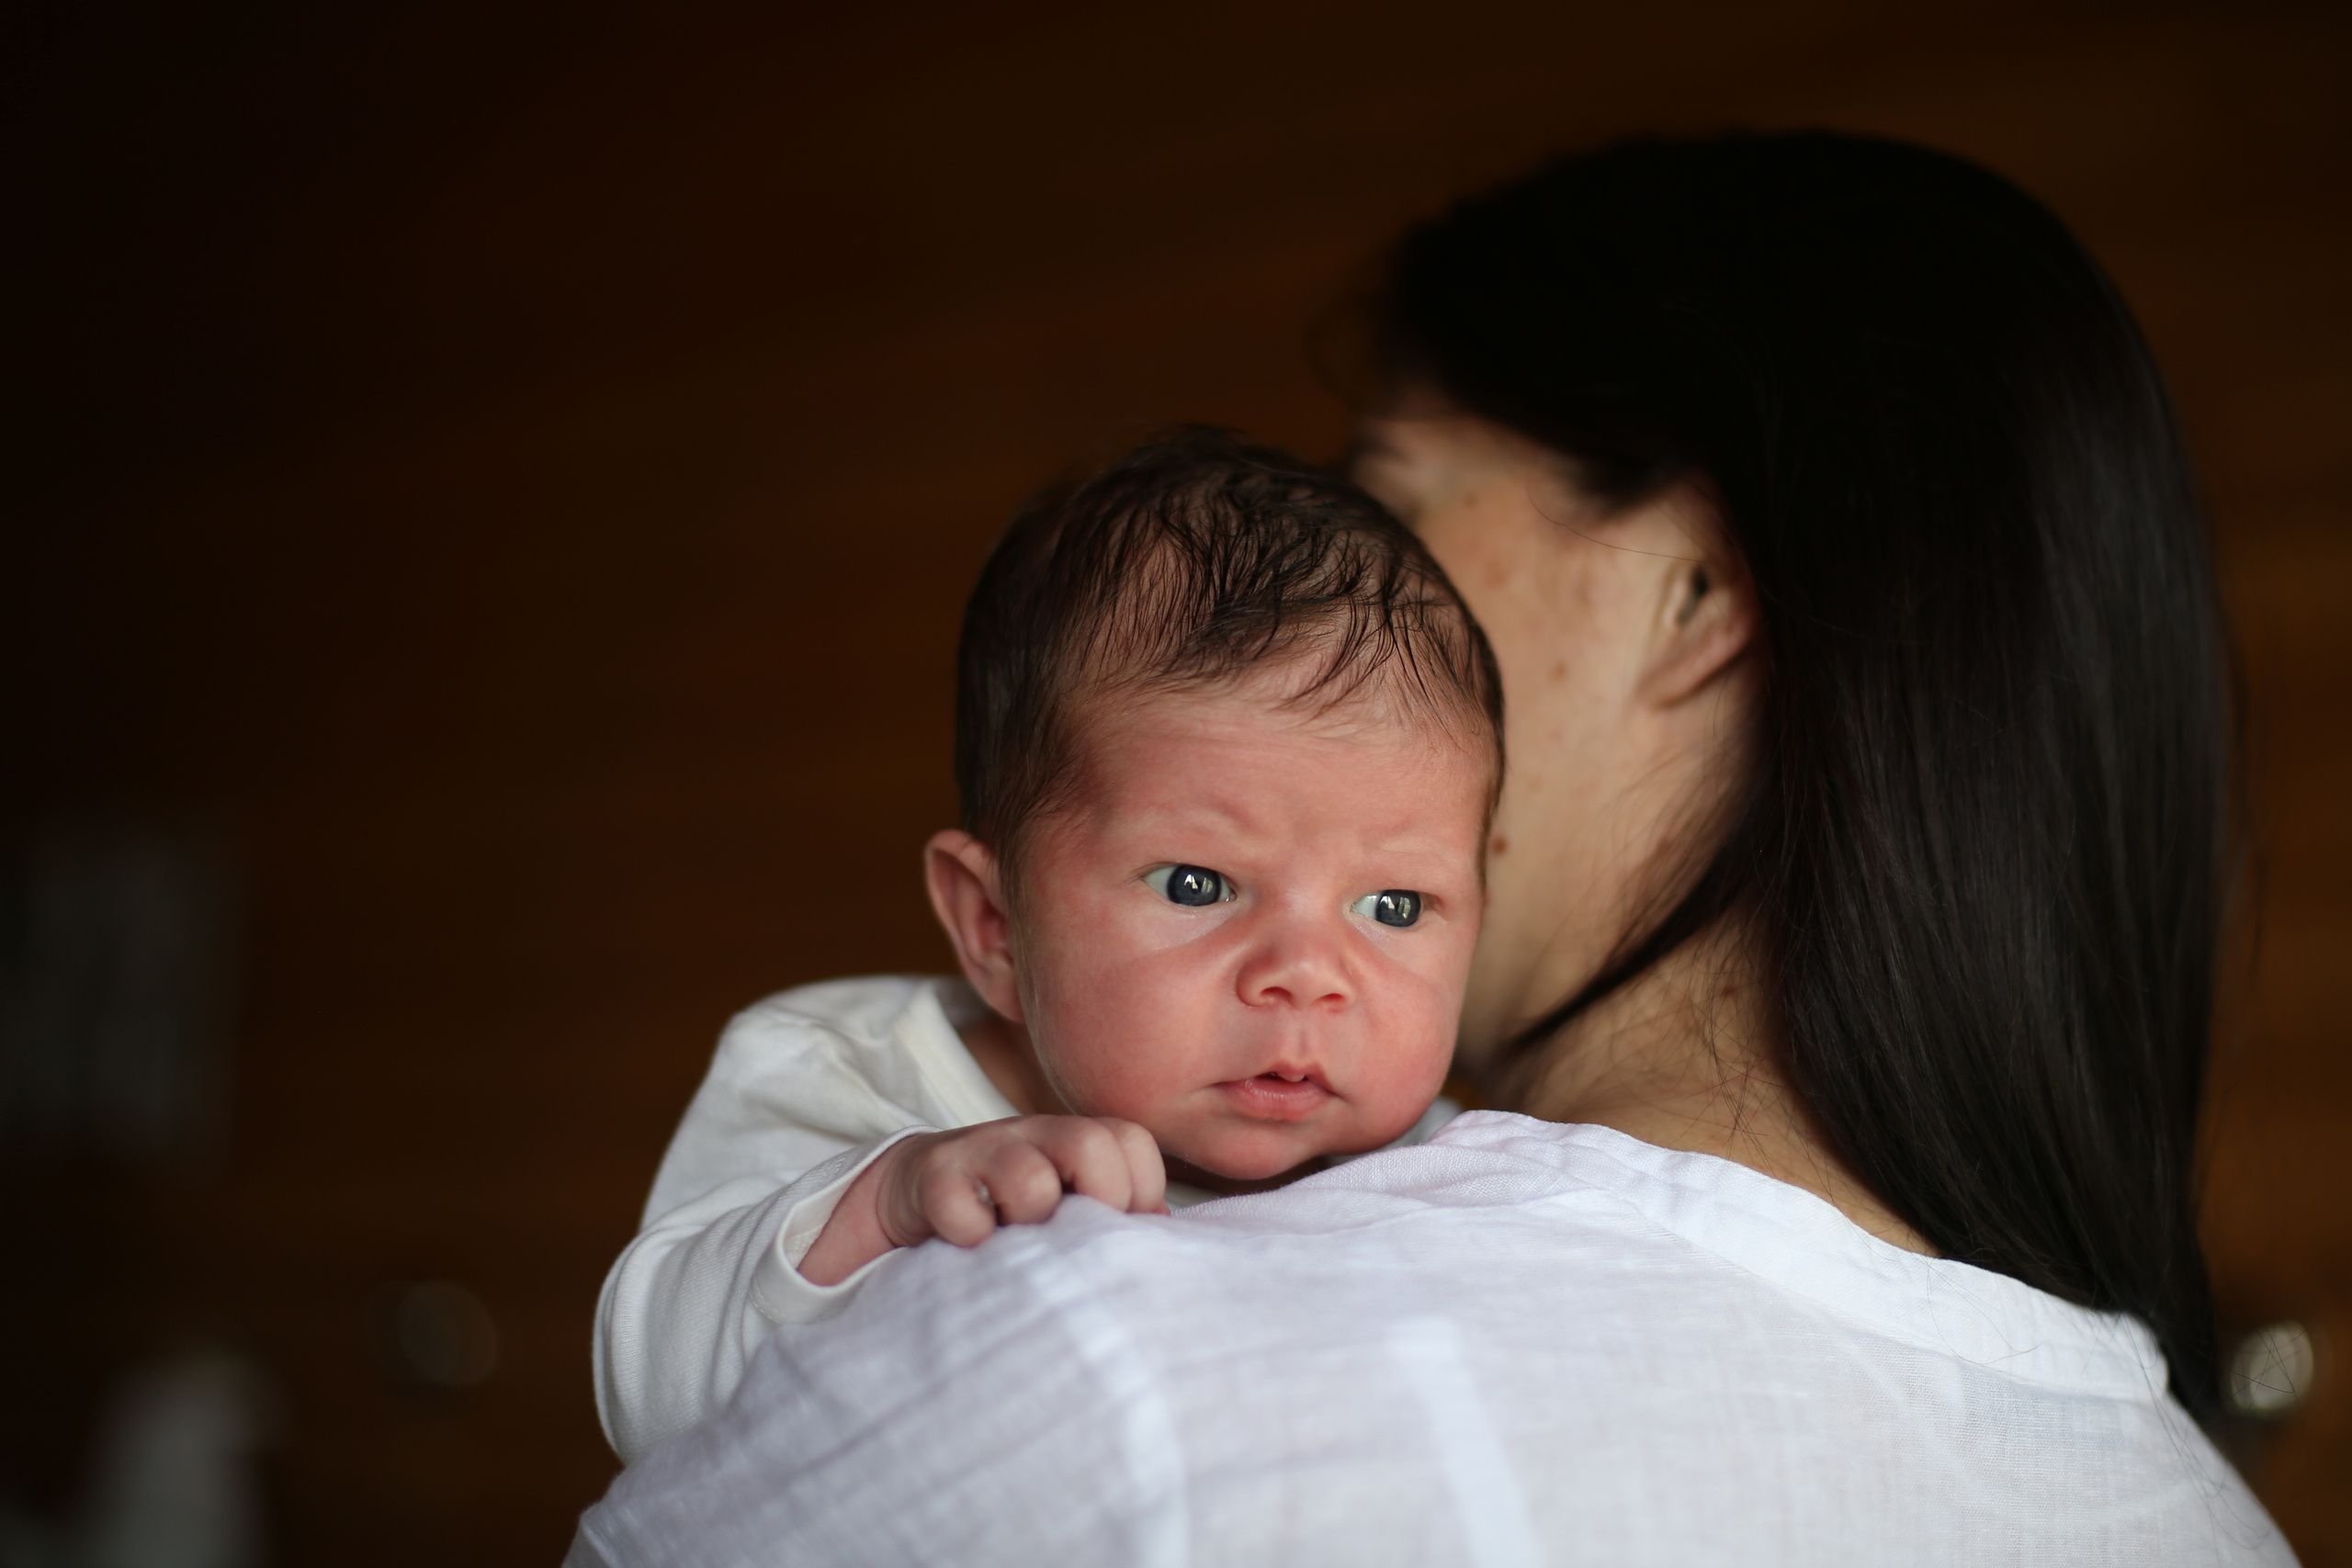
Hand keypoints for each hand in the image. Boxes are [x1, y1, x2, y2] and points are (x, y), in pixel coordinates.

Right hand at [798, 1116, 1166, 1284]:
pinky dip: (970, 1235)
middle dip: (1096, 1199)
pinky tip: (969, 1243)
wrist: (919, 1188)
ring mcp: (982, 1149)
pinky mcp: (932, 1177)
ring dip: (1029, 1222)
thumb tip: (1173, 1236)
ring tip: (1015, 1239)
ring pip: (1030, 1181)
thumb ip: (1120, 1208)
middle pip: (1091, 1145)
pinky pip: (962, 1208)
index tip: (1120, 1228)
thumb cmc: (1015, 1205)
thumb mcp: (1071, 1198)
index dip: (1141, 1192)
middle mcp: (1034, 1133)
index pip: (1134, 1142)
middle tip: (1071, 1232)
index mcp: (1077, 1137)